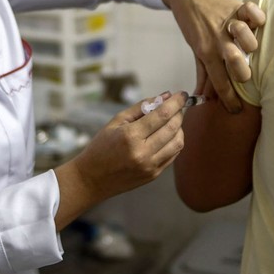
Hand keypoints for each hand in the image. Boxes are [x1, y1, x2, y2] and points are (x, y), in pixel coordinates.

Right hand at [65, 91, 185, 203]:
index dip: (176, 102)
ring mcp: (150, 166)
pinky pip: (173, 155)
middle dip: (178, 113)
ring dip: (179, 128)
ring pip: (178, 143)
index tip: (182, 94)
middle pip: (173, 128)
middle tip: (176, 106)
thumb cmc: (101, 147)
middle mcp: (143, 152)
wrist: (92, 179)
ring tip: (172, 121)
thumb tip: (165, 96)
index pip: (162, 115)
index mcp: (131, 136)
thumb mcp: (116, 121)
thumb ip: (142, 107)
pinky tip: (167, 135)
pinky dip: (175, 142)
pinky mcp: (154, 175)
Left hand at [160, 0, 265, 112]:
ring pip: (247, 39)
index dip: (229, 99)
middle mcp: (218, 39)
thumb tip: (202, 97)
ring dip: (250, 44)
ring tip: (249, 45)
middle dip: (243, 73)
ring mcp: (228, 22)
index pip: (220, 81)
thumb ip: (203, 72)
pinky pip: (252, 12)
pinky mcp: (236, 5)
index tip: (236, 110)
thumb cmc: (192, 22)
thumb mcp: (195, 47)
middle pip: (236, 63)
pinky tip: (256, 22)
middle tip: (244, 73)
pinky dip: (257, 16)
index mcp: (206, 51)